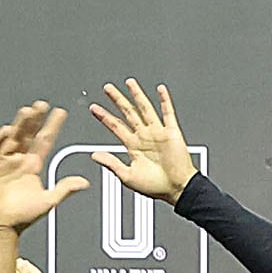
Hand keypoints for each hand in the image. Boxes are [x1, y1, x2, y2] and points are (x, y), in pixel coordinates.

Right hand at [0, 103, 87, 234]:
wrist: (2, 227)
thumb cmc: (23, 216)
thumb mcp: (49, 201)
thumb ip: (65, 189)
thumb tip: (84, 182)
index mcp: (33, 166)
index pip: (44, 141)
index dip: (52, 126)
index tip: (59, 113)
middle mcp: (18, 161)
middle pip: (28, 135)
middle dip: (34, 120)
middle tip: (41, 104)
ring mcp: (3, 163)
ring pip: (12, 139)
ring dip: (19, 125)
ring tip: (27, 111)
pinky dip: (0, 141)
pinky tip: (7, 131)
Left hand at [84, 78, 193, 200]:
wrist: (177, 189)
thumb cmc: (156, 186)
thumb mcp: (127, 176)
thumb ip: (111, 163)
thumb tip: (94, 155)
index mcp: (133, 147)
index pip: (115, 127)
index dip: (104, 117)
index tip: (93, 107)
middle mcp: (144, 137)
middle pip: (128, 113)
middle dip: (117, 100)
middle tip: (107, 88)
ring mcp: (158, 133)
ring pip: (145, 109)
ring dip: (137, 95)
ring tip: (129, 83)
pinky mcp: (172, 133)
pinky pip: (168, 113)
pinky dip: (165, 101)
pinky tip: (160, 90)